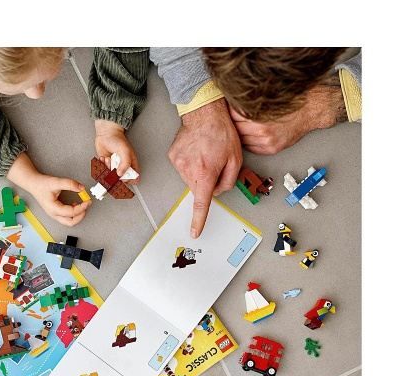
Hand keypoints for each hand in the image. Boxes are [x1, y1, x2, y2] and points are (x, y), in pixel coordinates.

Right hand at [7, 152, 90, 225]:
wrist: (33, 184)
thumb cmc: (41, 184)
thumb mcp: (56, 182)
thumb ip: (69, 184)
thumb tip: (81, 188)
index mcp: (53, 208)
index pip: (71, 212)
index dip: (81, 207)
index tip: (88, 201)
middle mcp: (54, 214)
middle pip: (71, 222)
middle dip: (81, 215)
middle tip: (86, 205)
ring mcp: (55, 214)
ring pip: (69, 221)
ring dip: (78, 215)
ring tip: (82, 204)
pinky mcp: (56, 212)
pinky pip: (67, 217)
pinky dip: (74, 213)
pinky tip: (76, 204)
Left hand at [94, 120, 139, 182]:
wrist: (106, 134)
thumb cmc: (118, 140)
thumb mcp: (125, 151)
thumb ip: (125, 163)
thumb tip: (120, 174)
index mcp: (131, 164)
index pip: (134, 178)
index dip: (129, 179)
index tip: (122, 175)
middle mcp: (123, 167)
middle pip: (121, 179)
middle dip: (115, 174)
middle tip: (113, 167)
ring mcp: (114, 167)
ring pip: (110, 176)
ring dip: (108, 168)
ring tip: (109, 158)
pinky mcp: (106, 166)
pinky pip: (103, 171)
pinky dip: (102, 165)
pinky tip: (104, 158)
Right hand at [168, 99, 241, 237]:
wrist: (204, 111)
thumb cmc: (221, 132)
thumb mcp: (236, 159)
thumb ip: (228, 182)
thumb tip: (218, 192)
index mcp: (205, 174)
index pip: (201, 204)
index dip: (198, 220)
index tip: (195, 231)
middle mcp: (188, 171)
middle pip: (198, 188)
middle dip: (207, 181)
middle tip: (215, 163)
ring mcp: (178, 163)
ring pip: (190, 178)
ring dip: (199, 171)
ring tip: (205, 153)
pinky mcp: (172, 156)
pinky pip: (183, 167)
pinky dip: (191, 162)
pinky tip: (197, 150)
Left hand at [230, 85, 345, 154]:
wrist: (310, 110)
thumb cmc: (290, 101)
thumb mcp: (267, 97)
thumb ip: (249, 101)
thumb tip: (232, 101)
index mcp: (258, 115)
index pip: (233, 115)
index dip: (230, 111)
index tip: (228, 109)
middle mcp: (261, 131)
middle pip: (236, 129)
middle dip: (233, 123)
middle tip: (232, 119)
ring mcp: (266, 142)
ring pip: (242, 140)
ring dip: (240, 133)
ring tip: (243, 125)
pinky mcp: (271, 149)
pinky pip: (251, 148)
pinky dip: (249, 141)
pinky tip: (251, 134)